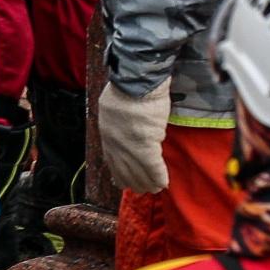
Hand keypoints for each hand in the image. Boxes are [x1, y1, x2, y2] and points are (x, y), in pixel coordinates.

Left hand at [98, 77, 173, 193]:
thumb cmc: (128, 87)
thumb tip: (126, 128)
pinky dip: (159, 176)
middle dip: (133, 180)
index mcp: (106, 130)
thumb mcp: (113, 105)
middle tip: (142, 189)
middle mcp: (113, 141)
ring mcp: (128, 145)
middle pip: (122, 168)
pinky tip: (164, 183)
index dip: (118, 171)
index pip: (111, 158)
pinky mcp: (145, 145)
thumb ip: (117, 120)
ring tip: (155, 188)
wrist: (137, 81)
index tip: (122, 182)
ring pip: (138, 170)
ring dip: (147, 181)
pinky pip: (152, 167)